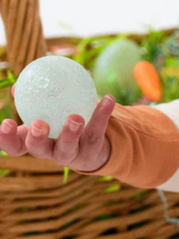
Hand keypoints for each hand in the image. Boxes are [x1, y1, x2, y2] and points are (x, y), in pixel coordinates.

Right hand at [0, 83, 114, 171]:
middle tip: (38, 124)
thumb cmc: (58, 124)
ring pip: (69, 147)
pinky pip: (97, 131)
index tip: (6, 123)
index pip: (14, 146)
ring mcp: (72, 154)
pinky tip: (108, 98)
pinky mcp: (92, 150)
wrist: (90, 148)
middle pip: (39, 150)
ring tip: (75, 117)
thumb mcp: (44, 112)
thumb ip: (32, 99)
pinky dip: (102, 114)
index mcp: (34, 142)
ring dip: (70, 132)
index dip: (6, 139)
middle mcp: (50, 152)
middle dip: (37, 139)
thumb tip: (18, 84)